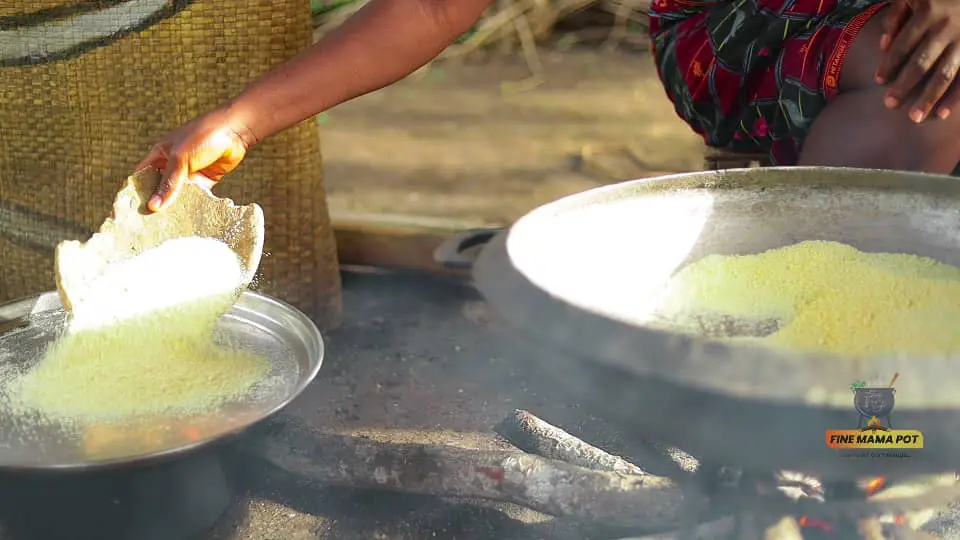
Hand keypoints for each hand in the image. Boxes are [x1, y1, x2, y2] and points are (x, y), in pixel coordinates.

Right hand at [136, 107, 258, 211]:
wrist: (235, 131)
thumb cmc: (202, 136)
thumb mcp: (180, 159)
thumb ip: (169, 183)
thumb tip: (154, 206)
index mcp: (161, 154)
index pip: (143, 175)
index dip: (138, 191)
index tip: (133, 210)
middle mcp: (173, 164)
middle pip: (160, 187)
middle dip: (157, 202)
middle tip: (148, 223)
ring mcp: (190, 172)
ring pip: (178, 193)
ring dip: (175, 205)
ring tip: (167, 226)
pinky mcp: (206, 179)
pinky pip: (196, 195)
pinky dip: (193, 204)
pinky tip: (187, 218)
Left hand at [876, 0, 959, 121]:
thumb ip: (897, 15)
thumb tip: (883, 45)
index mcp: (928, 12)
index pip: (904, 44)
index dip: (890, 64)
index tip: (879, 81)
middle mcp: (947, 28)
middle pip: (922, 63)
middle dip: (904, 85)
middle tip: (889, 104)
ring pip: (945, 74)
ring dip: (929, 98)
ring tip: (914, 117)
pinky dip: (954, 98)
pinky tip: (942, 114)